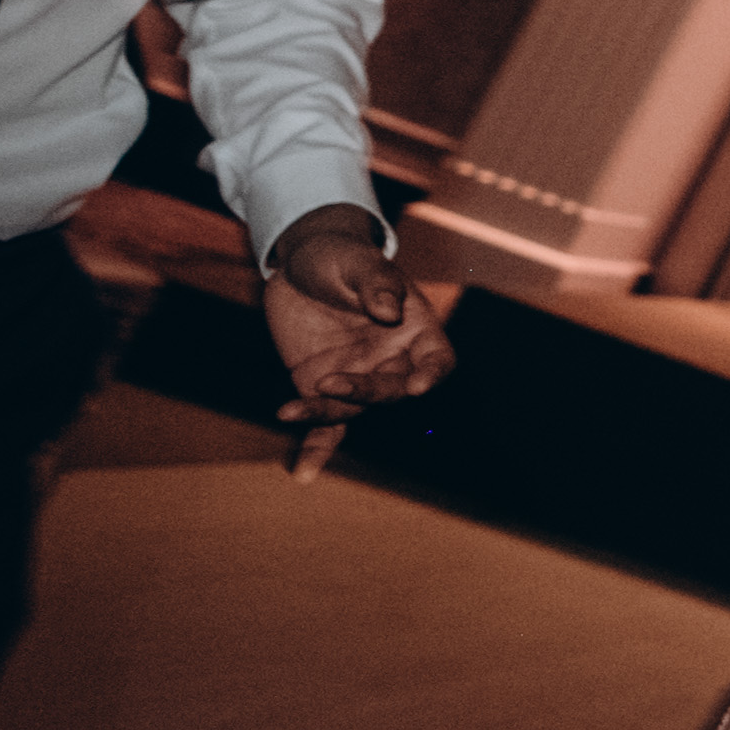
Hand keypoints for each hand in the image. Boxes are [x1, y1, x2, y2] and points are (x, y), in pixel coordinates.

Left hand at [261, 208, 448, 475]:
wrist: (300, 265)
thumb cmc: (339, 256)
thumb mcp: (356, 261)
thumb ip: (375, 283)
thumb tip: (387, 311)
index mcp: (415, 329)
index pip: (437, 359)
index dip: (431, 375)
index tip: (417, 386)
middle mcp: (394, 360)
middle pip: (394, 390)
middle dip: (368, 392)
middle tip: (332, 383)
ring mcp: (359, 376)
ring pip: (355, 409)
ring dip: (327, 412)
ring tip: (292, 410)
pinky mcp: (323, 388)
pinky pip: (328, 425)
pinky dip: (317, 447)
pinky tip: (304, 473)